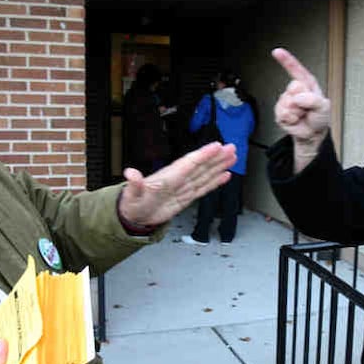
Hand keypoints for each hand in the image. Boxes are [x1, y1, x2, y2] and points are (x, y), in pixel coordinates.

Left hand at [119, 142, 236, 226]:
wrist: (134, 216)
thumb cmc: (132, 204)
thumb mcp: (132, 195)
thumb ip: (134, 184)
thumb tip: (130, 173)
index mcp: (168, 178)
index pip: (188, 163)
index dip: (203, 155)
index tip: (216, 146)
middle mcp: (178, 180)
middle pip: (201, 166)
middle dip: (216, 157)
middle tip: (232, 147)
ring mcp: (183, 188)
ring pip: (205, 175)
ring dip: (219, 166)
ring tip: (233, 156)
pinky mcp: (186, 197)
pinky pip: (203, 188)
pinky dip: (215, 182)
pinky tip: (225, 175)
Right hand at [271, 48, 329, 144]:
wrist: (312, 134)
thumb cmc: (319, 117)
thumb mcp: (324, 106)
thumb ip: (313, 100)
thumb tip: (297, 98)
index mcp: (306, 84)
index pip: (296, 69)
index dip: (286, 60)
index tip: (277, 52)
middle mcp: (295, 90)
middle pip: (292, 88)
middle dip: (301, 100)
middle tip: (307, 107)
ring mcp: (286, 101)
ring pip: (286, 102)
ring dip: (296, 112)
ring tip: (302, 114)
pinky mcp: (280, 112)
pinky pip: (282, 113)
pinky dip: (290, 119)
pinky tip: (295, 119)